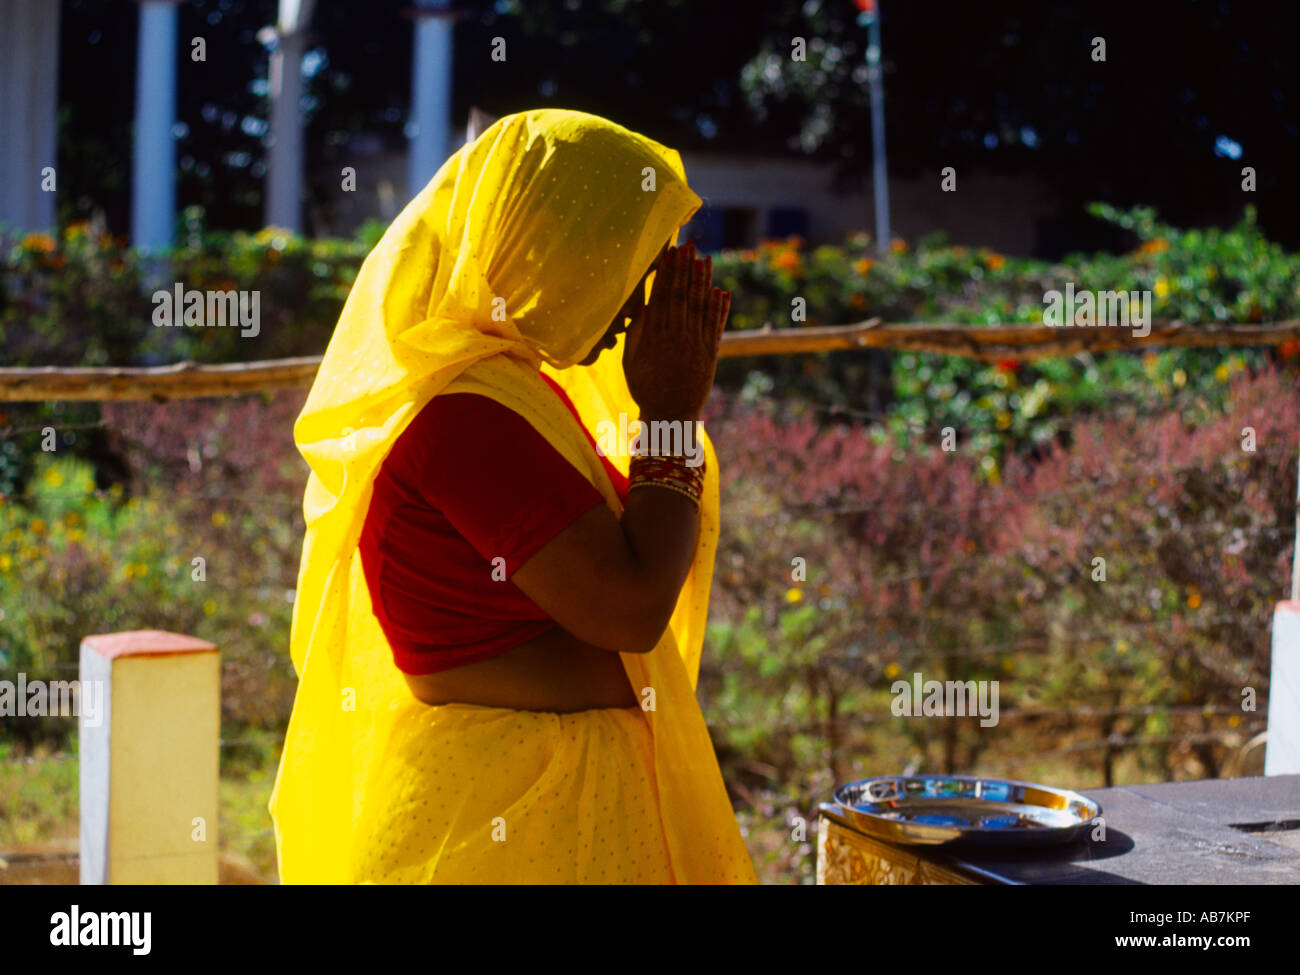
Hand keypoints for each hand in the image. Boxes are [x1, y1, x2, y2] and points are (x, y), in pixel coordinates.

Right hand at [623, 239, 729, 421]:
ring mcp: (696, 344)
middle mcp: (677, 336)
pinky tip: (722, 290)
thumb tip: (641, 305)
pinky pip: (716, 326)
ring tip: (706, 259)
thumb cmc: (645, 388)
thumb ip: (636, 333)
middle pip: (682, 295)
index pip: (662, 296)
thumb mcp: (630, 361)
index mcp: (655, 336)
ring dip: (704, 281)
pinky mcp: (710, 354)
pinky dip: (720, 308)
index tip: (669, 253)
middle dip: (686, 268)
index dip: (667, 272)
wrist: (671, 415)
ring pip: (701, 306)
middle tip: (689, 245)